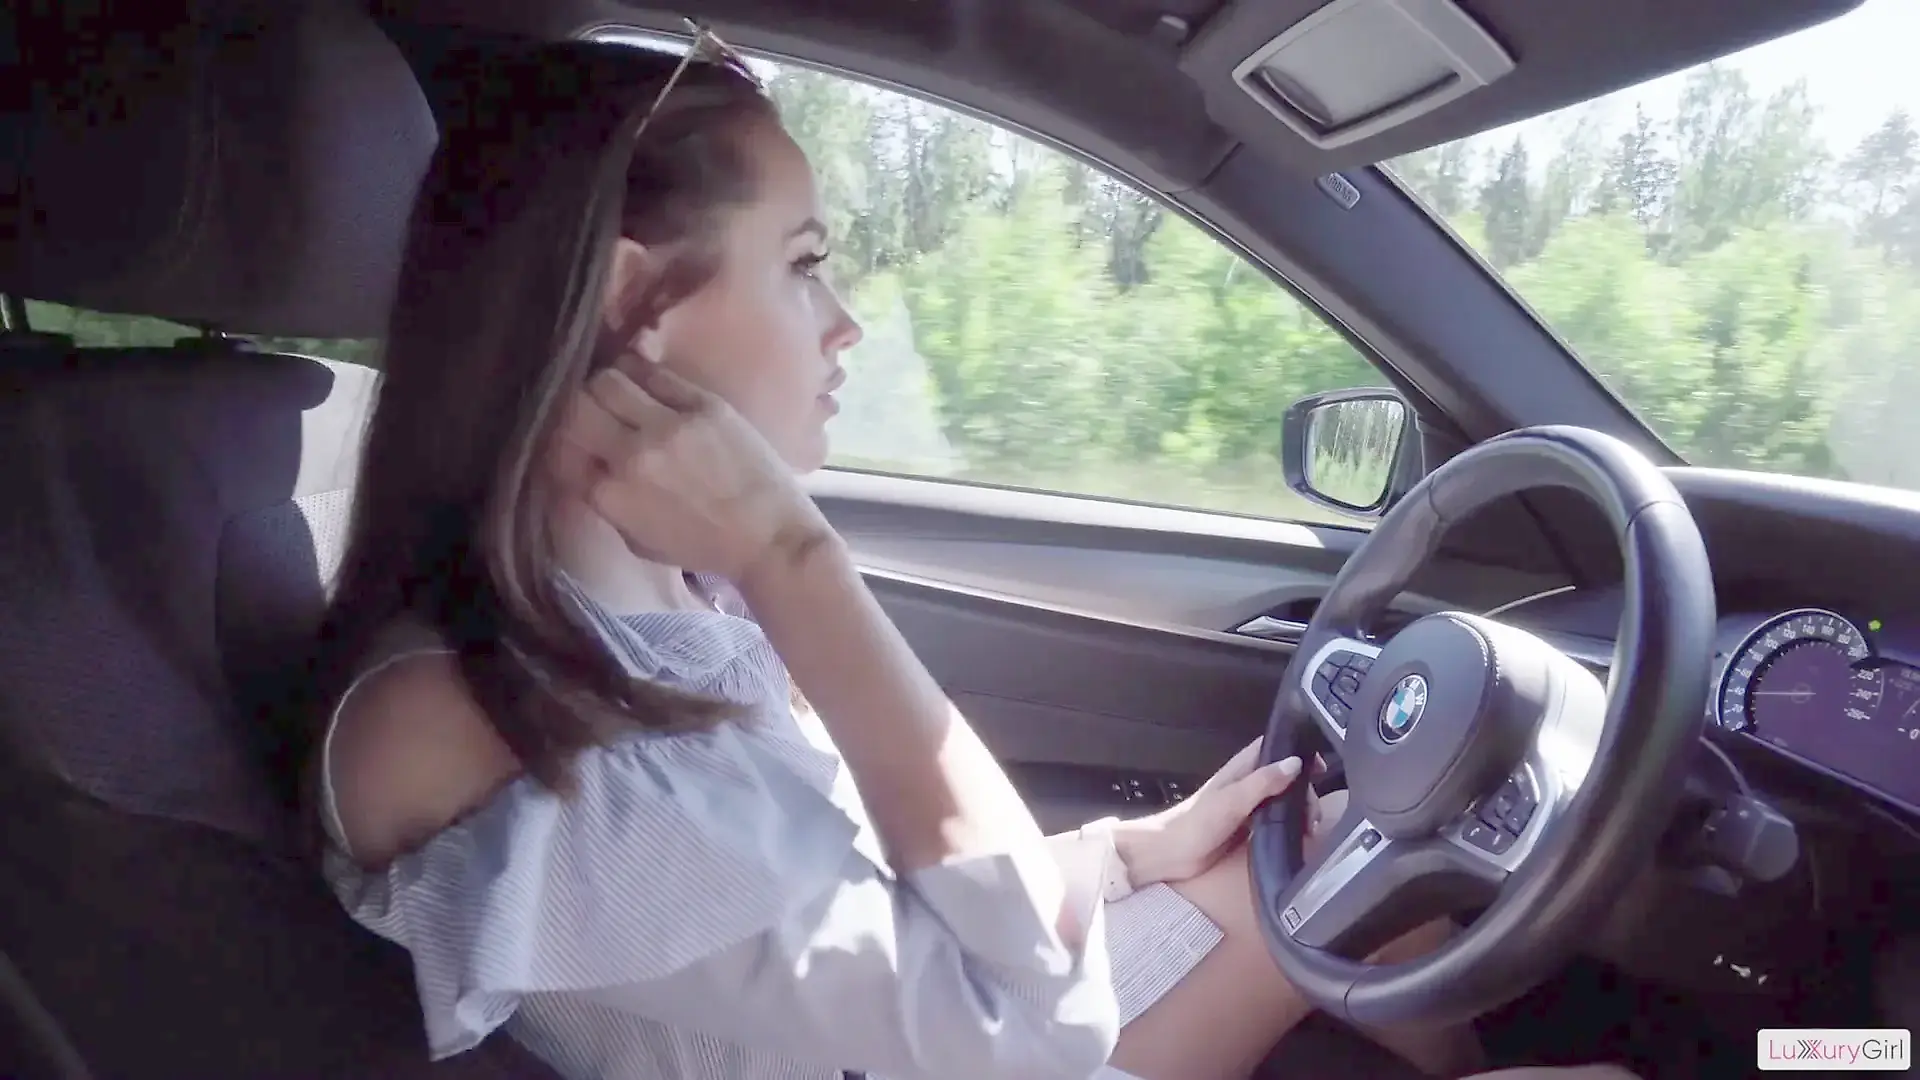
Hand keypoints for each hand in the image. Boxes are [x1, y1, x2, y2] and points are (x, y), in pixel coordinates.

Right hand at [551, 364, 830, 582]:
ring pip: (607, 379)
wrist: (769, 537)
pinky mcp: (703, 405)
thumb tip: (584, 463)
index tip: (568, 438)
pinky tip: (642, 380)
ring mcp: (668, 427)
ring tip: (617, 394)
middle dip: (574, 407)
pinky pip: (653, 372)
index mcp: (610, 497)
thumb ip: (606, 500)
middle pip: (574, 407)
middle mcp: (631, 457)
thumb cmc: (703, 546)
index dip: (557, 441)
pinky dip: (639, 372)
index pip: (557, 450)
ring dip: (605, 384)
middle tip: (589, 410)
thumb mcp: (638, 540)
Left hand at [1113, 738, 1312, 888]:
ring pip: (1282, 799)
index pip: (1274, 747)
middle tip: (1314, 813)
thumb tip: (1296, 763)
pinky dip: (1289, 825)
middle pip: (1285, 777)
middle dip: (1304, 789)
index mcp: (1242, 769)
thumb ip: (1263, 782)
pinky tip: (1300, 837)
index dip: (1298, 750)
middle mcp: (1247, 784)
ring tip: (1311, 828)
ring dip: (1299, 809)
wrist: (1171, 854)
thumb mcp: (1233, 800)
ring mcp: (1247, 806)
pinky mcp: (1246, 828)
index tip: (1321, 765)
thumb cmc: (1196, 823)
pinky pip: (1274, 820)